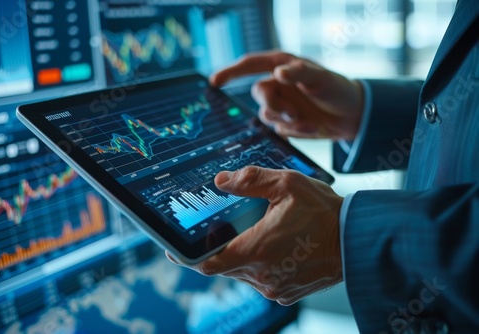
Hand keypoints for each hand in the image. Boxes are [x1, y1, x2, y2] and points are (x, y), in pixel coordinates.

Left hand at [166, 166, 343, 304]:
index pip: (208, 263)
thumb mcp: (287, 185)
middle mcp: (262, 275)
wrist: (357, 242)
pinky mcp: (286, 293)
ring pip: (242, 273)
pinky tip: (273, 246)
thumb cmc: (325, 213)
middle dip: (219, 248)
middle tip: (221, 229)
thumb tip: (220, 181)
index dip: (187, 256)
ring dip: (242, 255)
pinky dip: (259, 265)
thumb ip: (250, 180)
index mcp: (256, 250)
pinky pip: (261, 280)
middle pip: (224, 266)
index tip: (174, 248)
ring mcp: (274, 287)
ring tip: (255, 233)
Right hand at [211, 51, 364, 139]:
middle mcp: (277, 84)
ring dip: (287, 120)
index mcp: (282, 66)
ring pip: (267, 114)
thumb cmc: (337, 89)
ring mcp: (281, 104)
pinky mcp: (285, 122)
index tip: (214, 82)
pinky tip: (311, 127)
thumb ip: (300, 74)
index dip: (230, 72)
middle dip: (275, 105)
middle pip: (259, 94)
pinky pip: (279, 128)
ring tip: (309, 122)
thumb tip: (278, 73)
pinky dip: (294, 130)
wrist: (351, 116)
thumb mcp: (321, 79)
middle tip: (294, 113)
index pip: (250, 65)